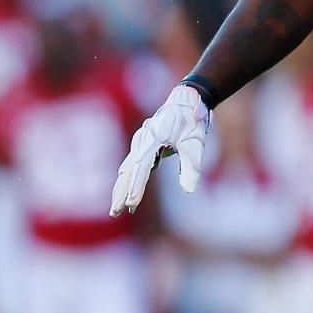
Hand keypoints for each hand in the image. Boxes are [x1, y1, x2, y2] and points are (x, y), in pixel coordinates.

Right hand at [109, 84, 212, 215]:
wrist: (185, 100)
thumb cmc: (192, 120)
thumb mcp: (197, 142)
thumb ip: (191, 165)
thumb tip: (189, 191)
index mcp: (154, 136)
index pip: (142, 165)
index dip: (136, 185)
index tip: (132, 202)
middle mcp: (142, 140)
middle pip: (128, 170)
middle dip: (121, 192)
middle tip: (115, 212)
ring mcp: (140, 144)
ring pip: (127, 170)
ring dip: (121, 189)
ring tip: (116, 210)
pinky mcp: (143, 148)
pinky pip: (132, 168)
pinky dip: (127, 182)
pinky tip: (124, 196)